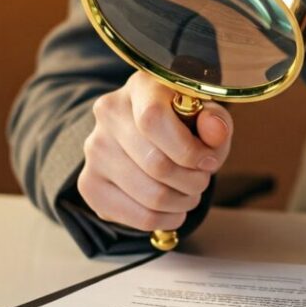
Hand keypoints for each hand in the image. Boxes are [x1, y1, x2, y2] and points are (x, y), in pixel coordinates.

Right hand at [76, 70, 232, 231]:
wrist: (146, 135)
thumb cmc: (183, 123)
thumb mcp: (206, 115)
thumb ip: (216, 121)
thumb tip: (214, 130)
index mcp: (141, 87)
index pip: (154, 120)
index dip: (187, 149)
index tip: (208, 161)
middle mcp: (109, 113)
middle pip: (155, 163)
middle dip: (192, 181)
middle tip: (202, 180)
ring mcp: (94, 149)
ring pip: (149, 195)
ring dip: (182, 202)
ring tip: (190, 194)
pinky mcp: (89, 184)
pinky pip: (136, 217)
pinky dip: (164, 219)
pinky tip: (173, 209)